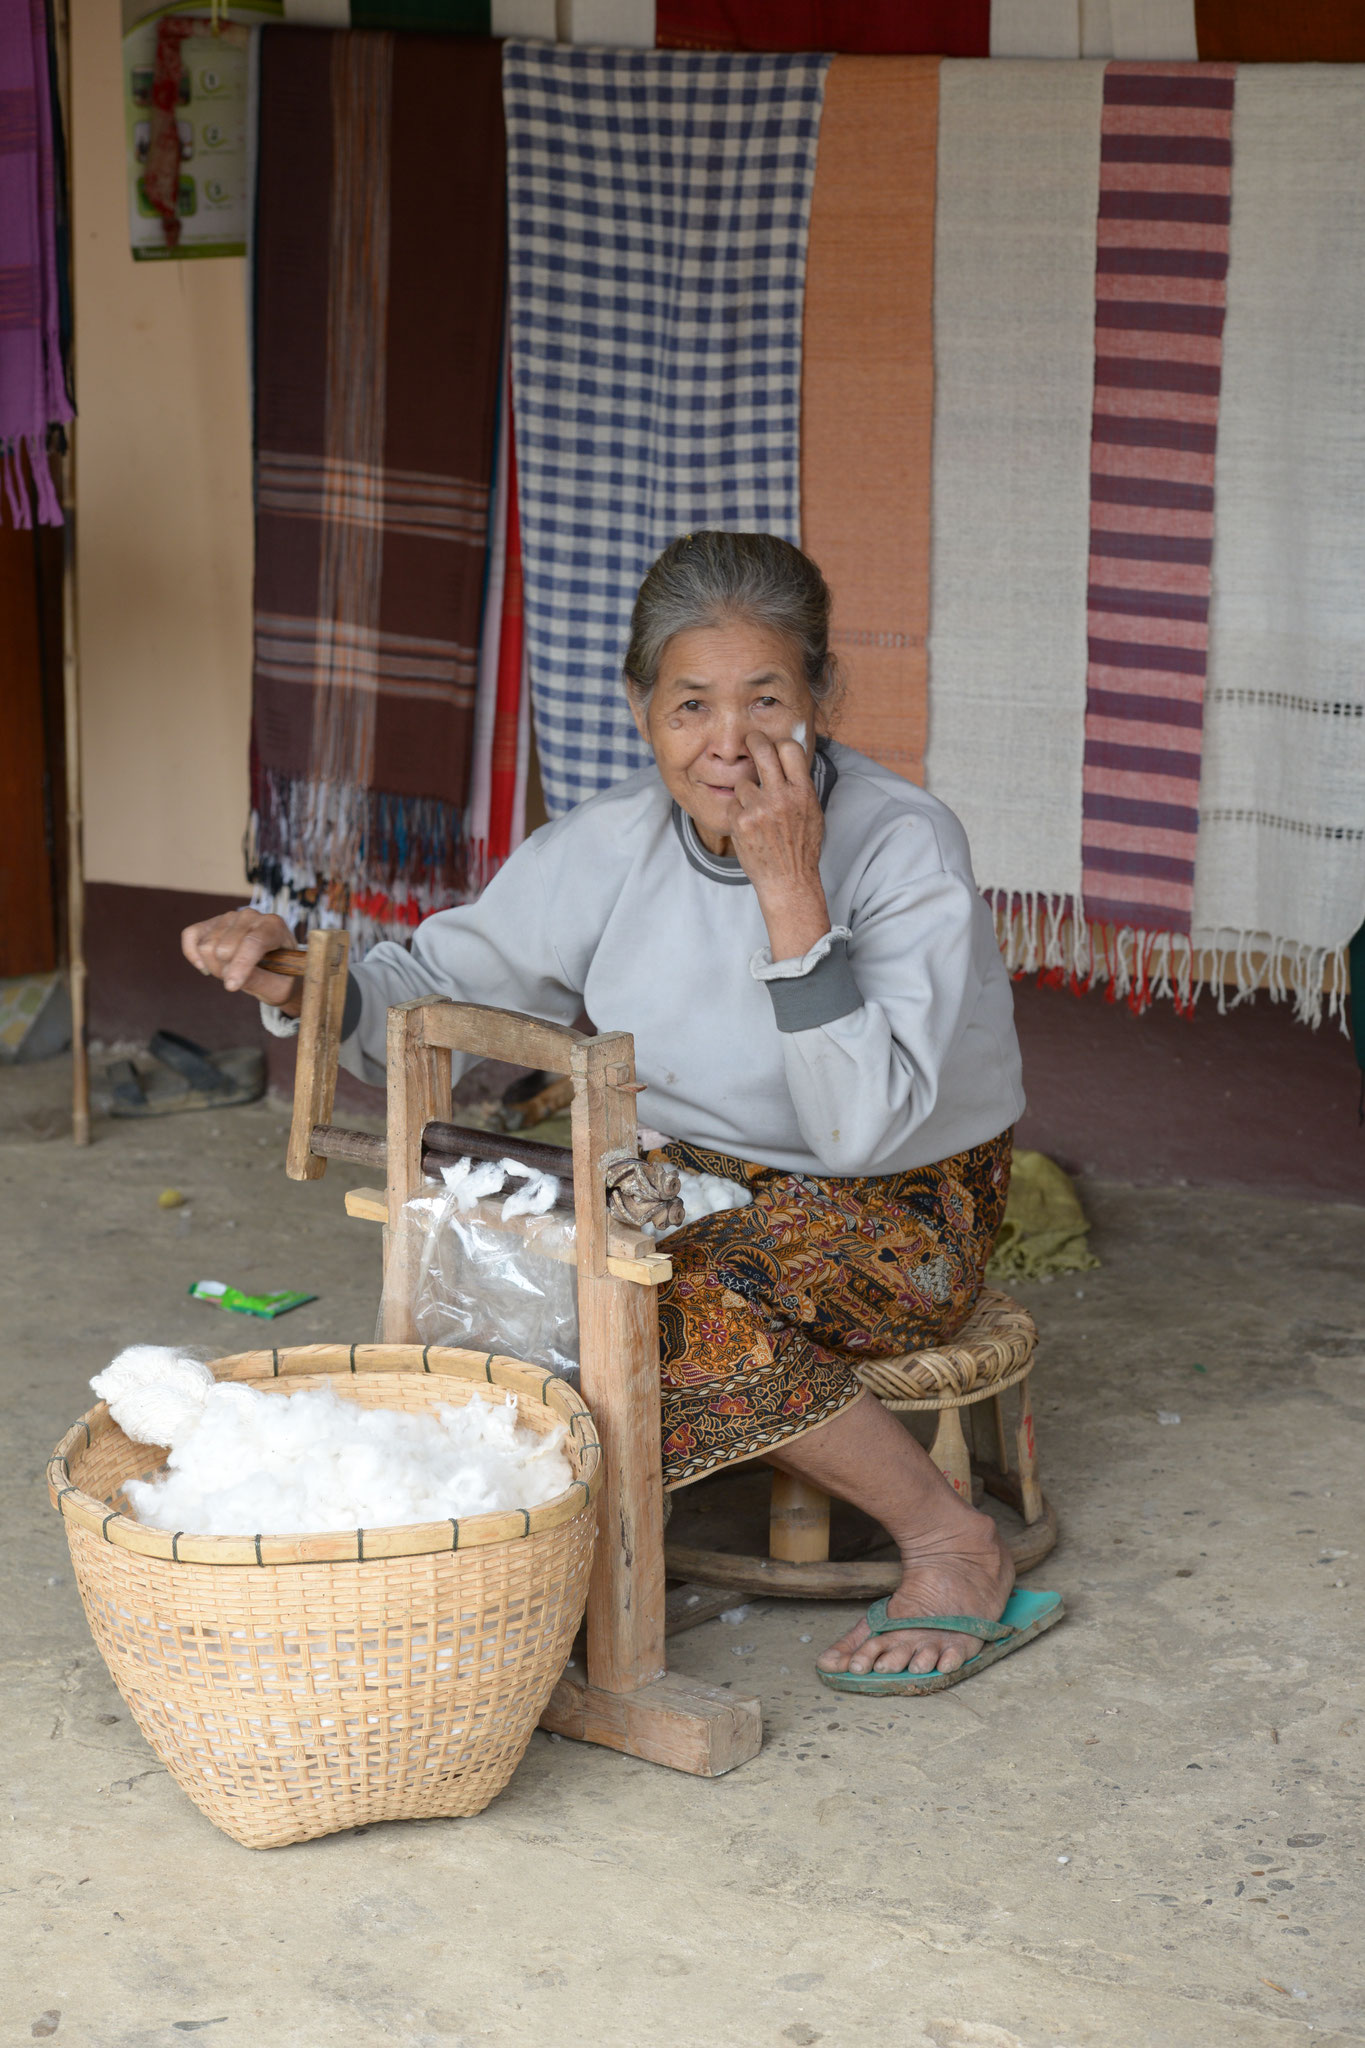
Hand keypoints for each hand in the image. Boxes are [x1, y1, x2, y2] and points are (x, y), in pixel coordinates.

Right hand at [181, 908, 300, 1010]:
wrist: (277, 964)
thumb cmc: (280, 976)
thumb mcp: (279, 987)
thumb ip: (260, 982)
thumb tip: (230, 979)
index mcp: (274, 926)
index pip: (253, 942)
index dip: (240, 965)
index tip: (231, 987)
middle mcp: (251, 916)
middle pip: (224, 948)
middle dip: (227, 972)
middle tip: (240, 980)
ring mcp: (229, 917)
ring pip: (206, 946)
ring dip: (214, 968)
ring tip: (232, 971)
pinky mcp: (211, 923)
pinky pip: (190, 936)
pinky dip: (193, 956)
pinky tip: (206, 968)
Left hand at [730, 733, 831, 961]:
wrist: (788, 880)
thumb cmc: (801, 846)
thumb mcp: (812, 813)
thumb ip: (800, 786)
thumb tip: (790, 755)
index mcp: (802, 792)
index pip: (789, 748)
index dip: (779, 743)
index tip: (772, 745)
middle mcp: (781, 796)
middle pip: (761, 749)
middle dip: (753, 740)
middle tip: (750, 741)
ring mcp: (759, 809)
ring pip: (743, 782)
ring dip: (746, 792)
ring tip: (757, 812)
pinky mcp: (741, 822)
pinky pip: (734, 804)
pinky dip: (739, 812)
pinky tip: (750, 827)